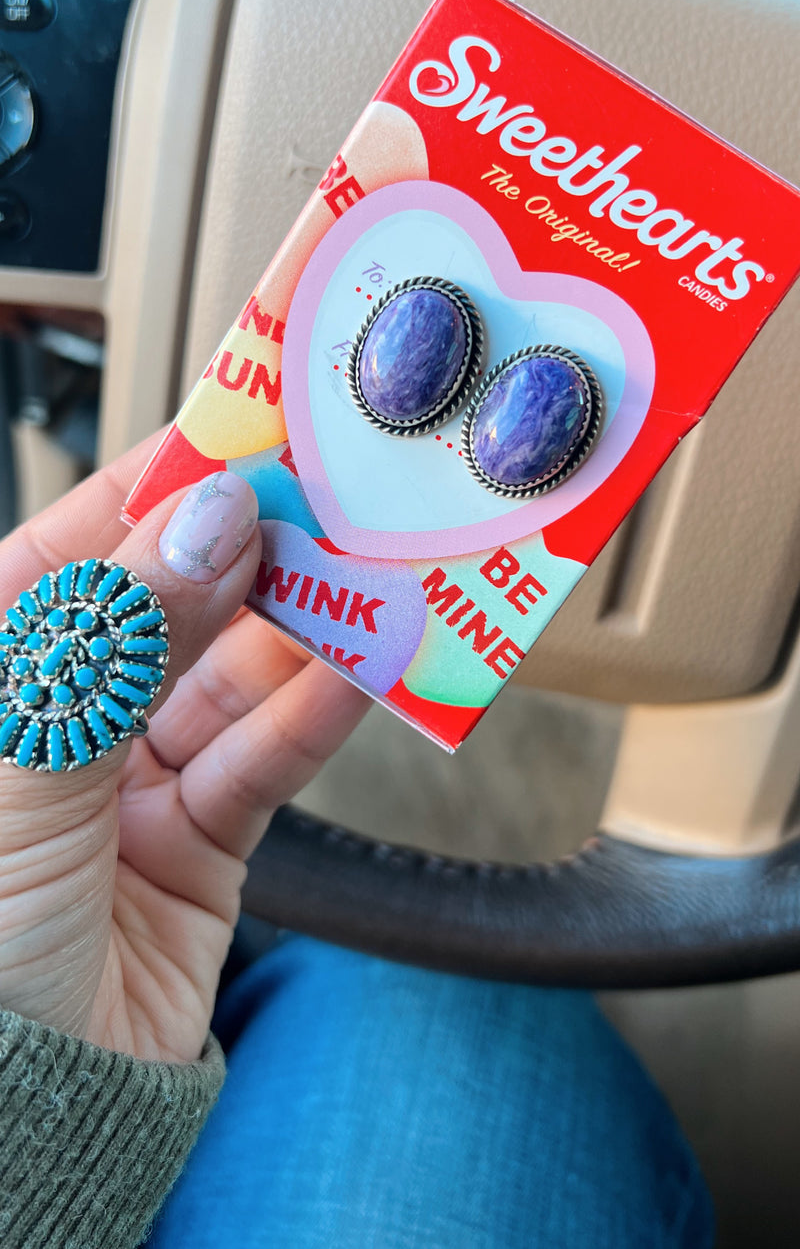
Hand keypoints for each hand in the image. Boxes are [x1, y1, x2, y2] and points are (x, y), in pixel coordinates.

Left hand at [0, 435, 369, 1061]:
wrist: (17, 1121)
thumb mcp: (26, 762)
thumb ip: (120, 637)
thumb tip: (209, 517)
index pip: (77, 552)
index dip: (160, 487)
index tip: (243, 432)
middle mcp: (57, 722)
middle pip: (167, 607)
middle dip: (249, 553)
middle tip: (329, 496)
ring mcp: (126, 784)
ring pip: (226, 680)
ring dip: (299, 631)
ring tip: (367, 575)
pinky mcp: (196, 848)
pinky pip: (260, 764)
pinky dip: (312, 718)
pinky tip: (358, 672)